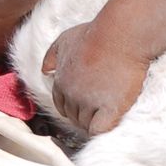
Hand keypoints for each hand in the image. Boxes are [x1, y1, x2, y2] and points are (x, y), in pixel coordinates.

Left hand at [41, 21, 150, 135]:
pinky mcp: (109, 109)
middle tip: (100, 108)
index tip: (85, 103)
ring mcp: (90, 103)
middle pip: (74, 117)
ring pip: (87, 124)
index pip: (61, 105)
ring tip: (109, 113)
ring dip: (95, 121)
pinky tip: (111, 123)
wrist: (119, 35)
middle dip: (84, 115)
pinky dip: (103, 130)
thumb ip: (52, 55)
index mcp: (61, 81)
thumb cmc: (95, 34)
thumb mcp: (66, 39)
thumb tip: (45, 71)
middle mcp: (72, 95)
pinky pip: (99, 130)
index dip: (73, 107)